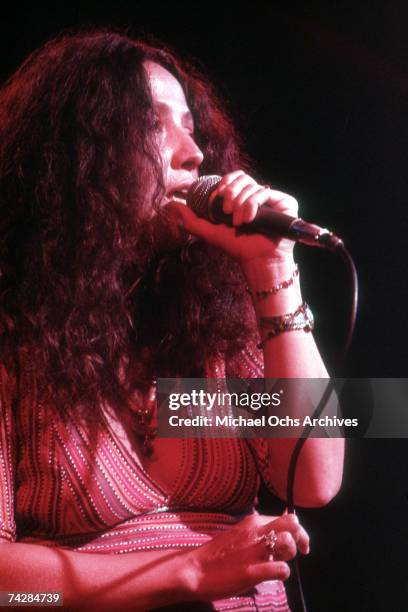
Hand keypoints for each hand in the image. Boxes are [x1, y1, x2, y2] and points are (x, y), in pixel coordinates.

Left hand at [165, 170, 298, 262]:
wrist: (258, 260)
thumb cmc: (238, 248)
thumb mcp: (210, 232)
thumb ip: (191, 220)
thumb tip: (171, 206)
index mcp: (243, 197)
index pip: (233, 178)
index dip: (223, 184)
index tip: (216, 200)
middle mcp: (258, 195)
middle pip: (241, 177)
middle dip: (230, 193)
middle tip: (226, 212)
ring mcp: (272, 198)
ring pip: (251, 185)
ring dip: (240, 204)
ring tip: (239, 222)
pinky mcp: (285, 201)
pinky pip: (263, 191)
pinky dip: (252, 205)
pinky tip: (249, 220)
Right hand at [183, 512, 308, 601]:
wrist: (195, 570)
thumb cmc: (218, 555)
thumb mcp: (240, 534)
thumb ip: (259, 530)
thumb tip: (281, 522)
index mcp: (253, 522)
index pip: (288, 518)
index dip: (298, 531)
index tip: (300, 543)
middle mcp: (256, 532)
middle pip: (292, 525)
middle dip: (301, 538)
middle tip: (300, 551)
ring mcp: (254, 551)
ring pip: (289, 544)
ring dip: (289, 556)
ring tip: (278, 562)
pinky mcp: (252, 571)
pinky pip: (281, 569)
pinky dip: (281, 573)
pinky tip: (271, 576)